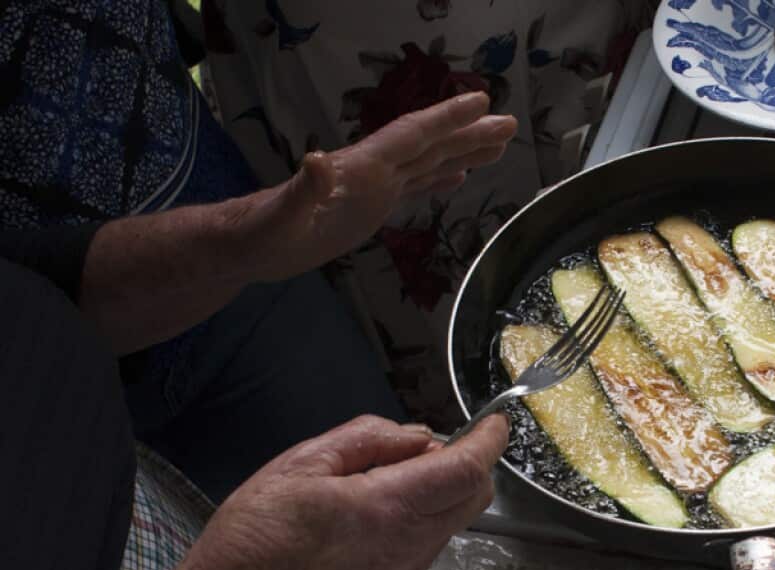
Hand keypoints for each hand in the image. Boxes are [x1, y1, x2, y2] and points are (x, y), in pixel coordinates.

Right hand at [180, 413, 508, 569]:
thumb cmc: (259, 531)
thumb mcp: (304, 461)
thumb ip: (371, 439)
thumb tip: (420, 437)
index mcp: (387, 507)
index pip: (465, 470)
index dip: (488, 441)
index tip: (495, 423)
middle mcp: (408, 547)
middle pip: (473, 498)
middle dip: (464, 467)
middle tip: (416, 455)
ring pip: (450, 524)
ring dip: (434, 500)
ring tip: (373, 496)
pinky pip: (425, 553)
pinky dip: (413, 531)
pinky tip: (363, 533)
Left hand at [224, 91, 517, 282]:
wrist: (249, 247)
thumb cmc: (263, 233)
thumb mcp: (282, 215)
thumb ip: (302, 190)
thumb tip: (319, 161)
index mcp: (361, 167)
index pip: (412, 136)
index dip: (446, 119)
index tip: (482, 102)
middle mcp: (373, 171)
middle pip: (431, 145)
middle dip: (469, 133)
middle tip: (510, 123)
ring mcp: (373, 188)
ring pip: (428, 164)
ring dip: (463, 152)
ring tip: (498, 144)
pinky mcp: (370, 207)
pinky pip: (414, 188)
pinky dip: (439, 180)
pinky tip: (457, 177)